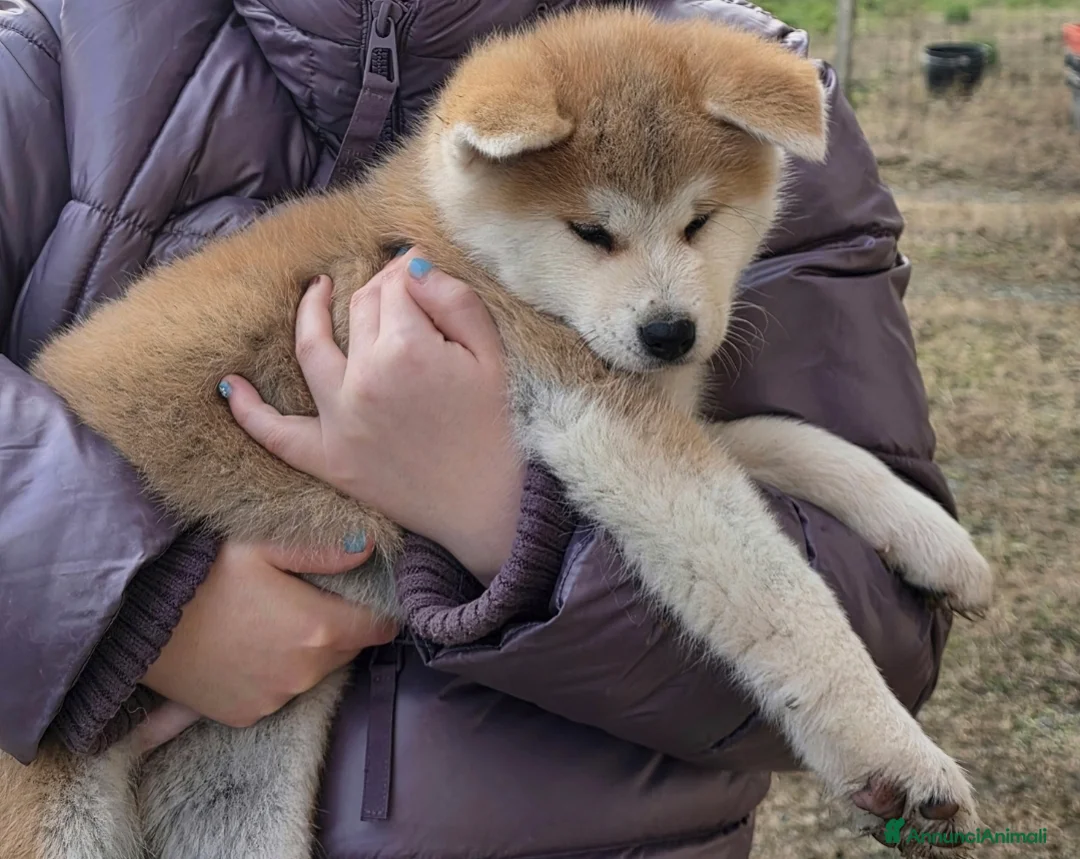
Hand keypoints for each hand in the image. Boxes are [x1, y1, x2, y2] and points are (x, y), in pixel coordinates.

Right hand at [140, 540, 396, 742]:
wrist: (134, 619)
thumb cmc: (201, 571)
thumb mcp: (262, 545)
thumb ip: (321, 549)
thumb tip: (368, 549)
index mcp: (319, 629)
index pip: (379, 628)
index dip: (379, 611)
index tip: (369, 597)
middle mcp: (305, 673)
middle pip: (347, 650)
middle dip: (340, 628)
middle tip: (312, 599)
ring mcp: (275, 699)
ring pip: (314, 672)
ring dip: (307, 652)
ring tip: (275, 620)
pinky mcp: (245, 715)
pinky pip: (278, 693)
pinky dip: (274, 674)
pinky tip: (250, 646)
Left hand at [221, 250, 524, 578]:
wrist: (488, 506)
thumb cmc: (498, 428)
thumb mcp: (493, 356)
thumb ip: (454, 300)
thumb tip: (414, 266)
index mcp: (407, 349)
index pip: (396, 288)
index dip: (408, 272)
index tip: (420, 271)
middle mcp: (363, 379)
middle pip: (359, 311)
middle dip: (378, 290)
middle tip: (399, 288)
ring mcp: (339, 420)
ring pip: (312, 349)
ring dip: (309, 315)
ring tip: (315, 293)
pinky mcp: (329, 459)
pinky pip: (276, 433)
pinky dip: (248, 410)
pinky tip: (230, 386)